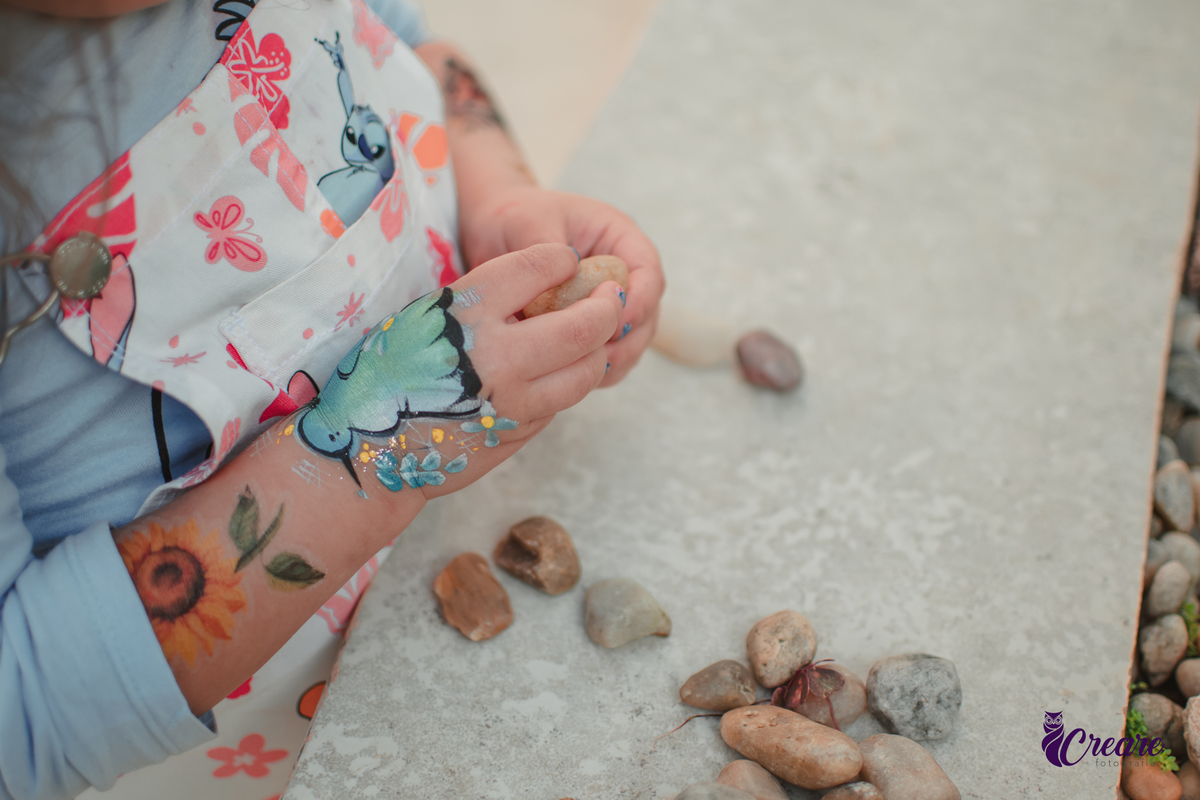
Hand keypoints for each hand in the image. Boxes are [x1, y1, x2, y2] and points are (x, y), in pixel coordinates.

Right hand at [297, 244, 623, 499]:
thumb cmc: (391, 371)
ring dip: (599, 349)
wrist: (371, 449)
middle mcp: (496, 354)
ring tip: (597, 334)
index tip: (567, 260)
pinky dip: (573, 379)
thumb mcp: (425, 316)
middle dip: (606, 306)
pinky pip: (564, 398)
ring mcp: (514, 399)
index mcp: (467, 311)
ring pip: (587, 369)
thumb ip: (482, 301)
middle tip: (610, 297)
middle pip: (583, 325)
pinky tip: (564, 368)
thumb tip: (546, 282)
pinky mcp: (521, 431)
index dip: (560, 260)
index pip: (537, 267)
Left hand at [460, 186, 663, 386]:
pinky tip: (568, 375)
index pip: (648, 271)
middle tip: (600, 358)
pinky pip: (604, 354)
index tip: (615, 322)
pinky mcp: (590, 328)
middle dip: (628, 340)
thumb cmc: (513, 217)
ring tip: (583, 370)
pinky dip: (593, 368)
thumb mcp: (528, 225)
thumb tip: (567, 284)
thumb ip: (549, 253)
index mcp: (617, 238)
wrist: (489, 229)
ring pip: (630, 340)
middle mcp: (621, 273)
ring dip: (613, 360)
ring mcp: (607, 303)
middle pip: (647, 314)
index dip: (640, 300)